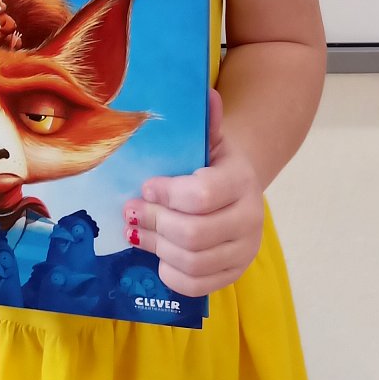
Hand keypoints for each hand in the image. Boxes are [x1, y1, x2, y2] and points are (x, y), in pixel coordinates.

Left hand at [121, 89, 263, 297]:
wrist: (240, 189)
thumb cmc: (214, 163)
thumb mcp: (211, 140)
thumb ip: (207, 121)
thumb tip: (206, 93)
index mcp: (242, 181)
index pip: (203, 195)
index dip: (167, 194)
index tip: (144, 186)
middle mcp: (249, 219)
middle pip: (194, 233)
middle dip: (154, 222)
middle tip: (129, 210)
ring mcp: (244, 251)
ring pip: (192, 261)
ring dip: (156, 246)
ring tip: (135, 231)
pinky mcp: (232, 274)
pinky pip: (197, 286)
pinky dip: (170, 273)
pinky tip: (157, 255)